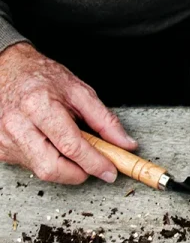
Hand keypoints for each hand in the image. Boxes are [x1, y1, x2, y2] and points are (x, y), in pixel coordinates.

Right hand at [0, 42, 136, 184]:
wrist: (6, 69)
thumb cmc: (40, 78)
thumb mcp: (78, 91)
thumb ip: (104, 120)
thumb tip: (125, 144)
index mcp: (38, 106)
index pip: (72, 147)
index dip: (95, 163)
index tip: (110, 171)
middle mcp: (17, 125)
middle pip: (53, 168)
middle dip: (79, 173)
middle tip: (92, 164)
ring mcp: (5, 139)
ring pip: (43, 172)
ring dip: (64, 167)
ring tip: (67, 146)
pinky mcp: (0, 149)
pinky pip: (31, 166)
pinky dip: (48, 161)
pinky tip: (49, 144)